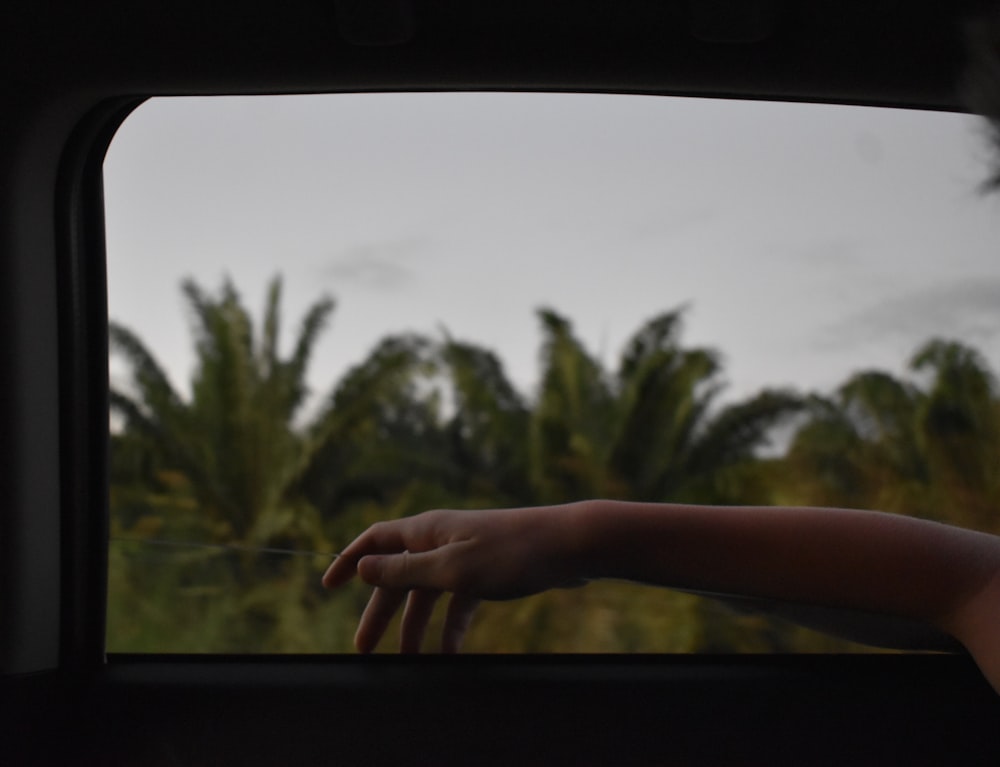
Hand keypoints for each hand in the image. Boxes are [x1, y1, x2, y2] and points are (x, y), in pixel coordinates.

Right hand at [321, 505, 586, 652]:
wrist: (570, 546)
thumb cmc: (510, 552)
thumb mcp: (452, 568)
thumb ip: (405, 571)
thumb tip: (362, 567)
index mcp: (427, 530)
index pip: (376, 540)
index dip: (350, 560)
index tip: (328, 586)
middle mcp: (442, 539)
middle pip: (399, 574)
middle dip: (382, 611)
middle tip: (366, 650)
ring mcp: (466, 555)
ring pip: (429, 593)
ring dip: (417, 627)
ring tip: (409, 662)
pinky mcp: (488, 572)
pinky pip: (459, 601)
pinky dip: (451, 627)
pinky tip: (449, 654)